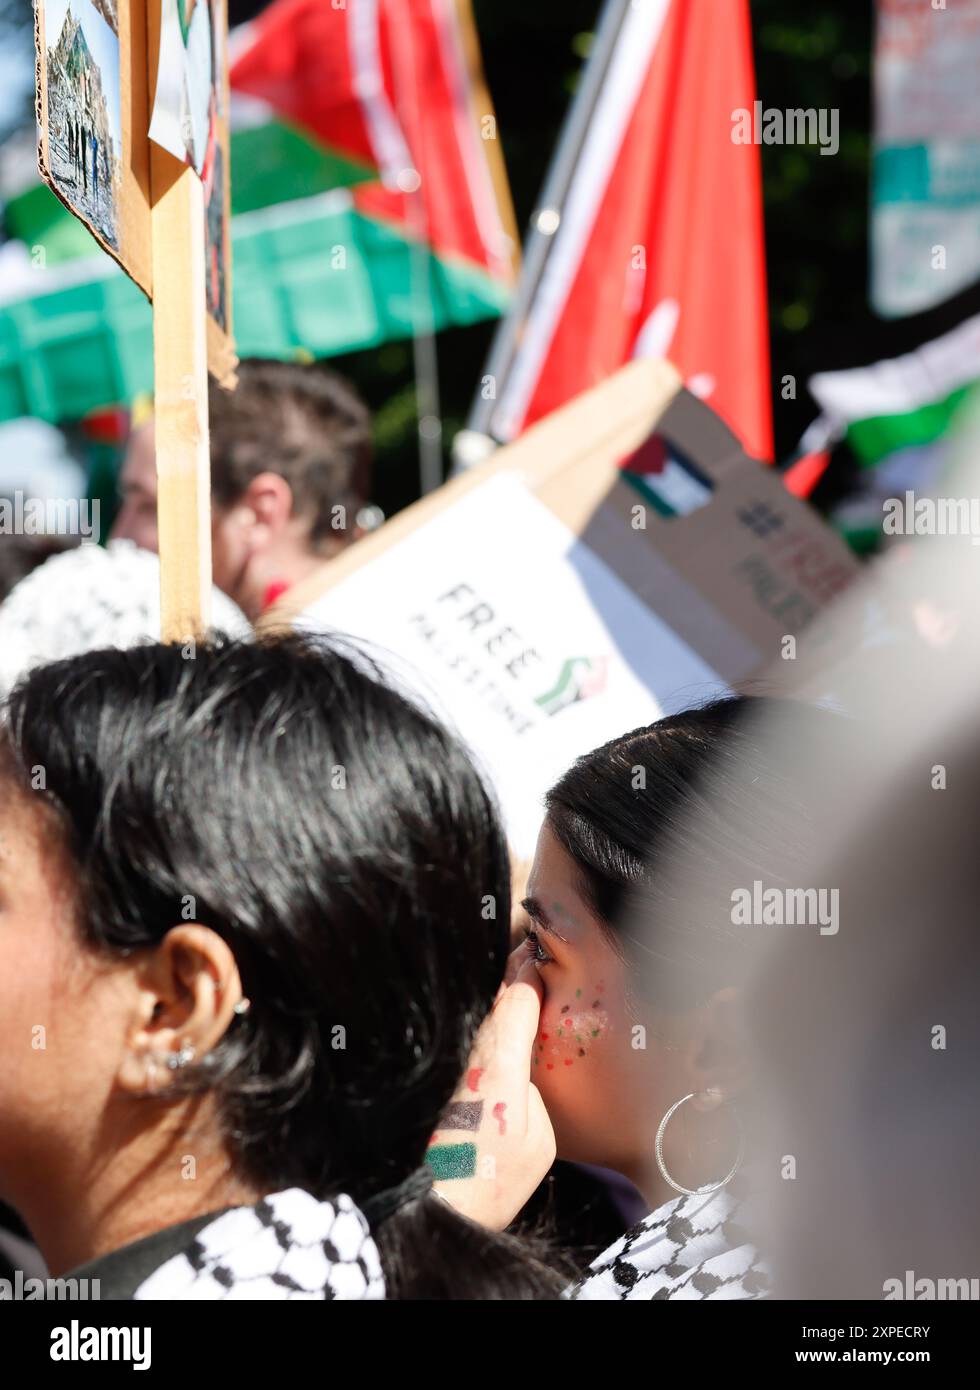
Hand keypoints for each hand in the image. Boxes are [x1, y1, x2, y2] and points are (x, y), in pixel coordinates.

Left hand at [427, 949, 554, 1230]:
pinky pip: (459, 1039)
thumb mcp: (538, 1144)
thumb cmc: (486, 1182)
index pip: (519, 997)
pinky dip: (469, 1023)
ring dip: (488, 995)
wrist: (425, 1207)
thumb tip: (519, 1076)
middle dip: (507, 973)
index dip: (530, 973)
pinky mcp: (432, 1079)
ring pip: (472, 1015)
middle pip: (493, 996)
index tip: (536, 955)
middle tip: (521, 950)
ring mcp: (448, 1064)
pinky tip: (476, 1020)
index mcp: (503, 1063)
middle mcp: (472, 1053)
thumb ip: (534, 1095)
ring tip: (504, 974)